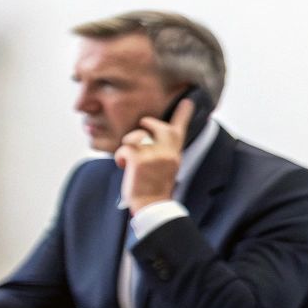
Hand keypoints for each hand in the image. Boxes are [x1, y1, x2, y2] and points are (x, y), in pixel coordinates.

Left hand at [115, 98, 191, 213]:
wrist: (152, 206)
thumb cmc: (155, 188)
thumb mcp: (166, 167)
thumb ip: (163, 151)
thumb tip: (150, 137)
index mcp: (175, 153)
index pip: (180, 130)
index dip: (183, 114)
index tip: (187, 101)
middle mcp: (167, 152)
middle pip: (157, 126)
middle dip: (146, 125)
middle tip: (139, 137)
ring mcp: (153, 155)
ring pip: (137, 135)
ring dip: (128, 143)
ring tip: (128, 156)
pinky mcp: (138, 160)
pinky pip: (124, 148)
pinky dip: (120, 157)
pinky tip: (122, 166)